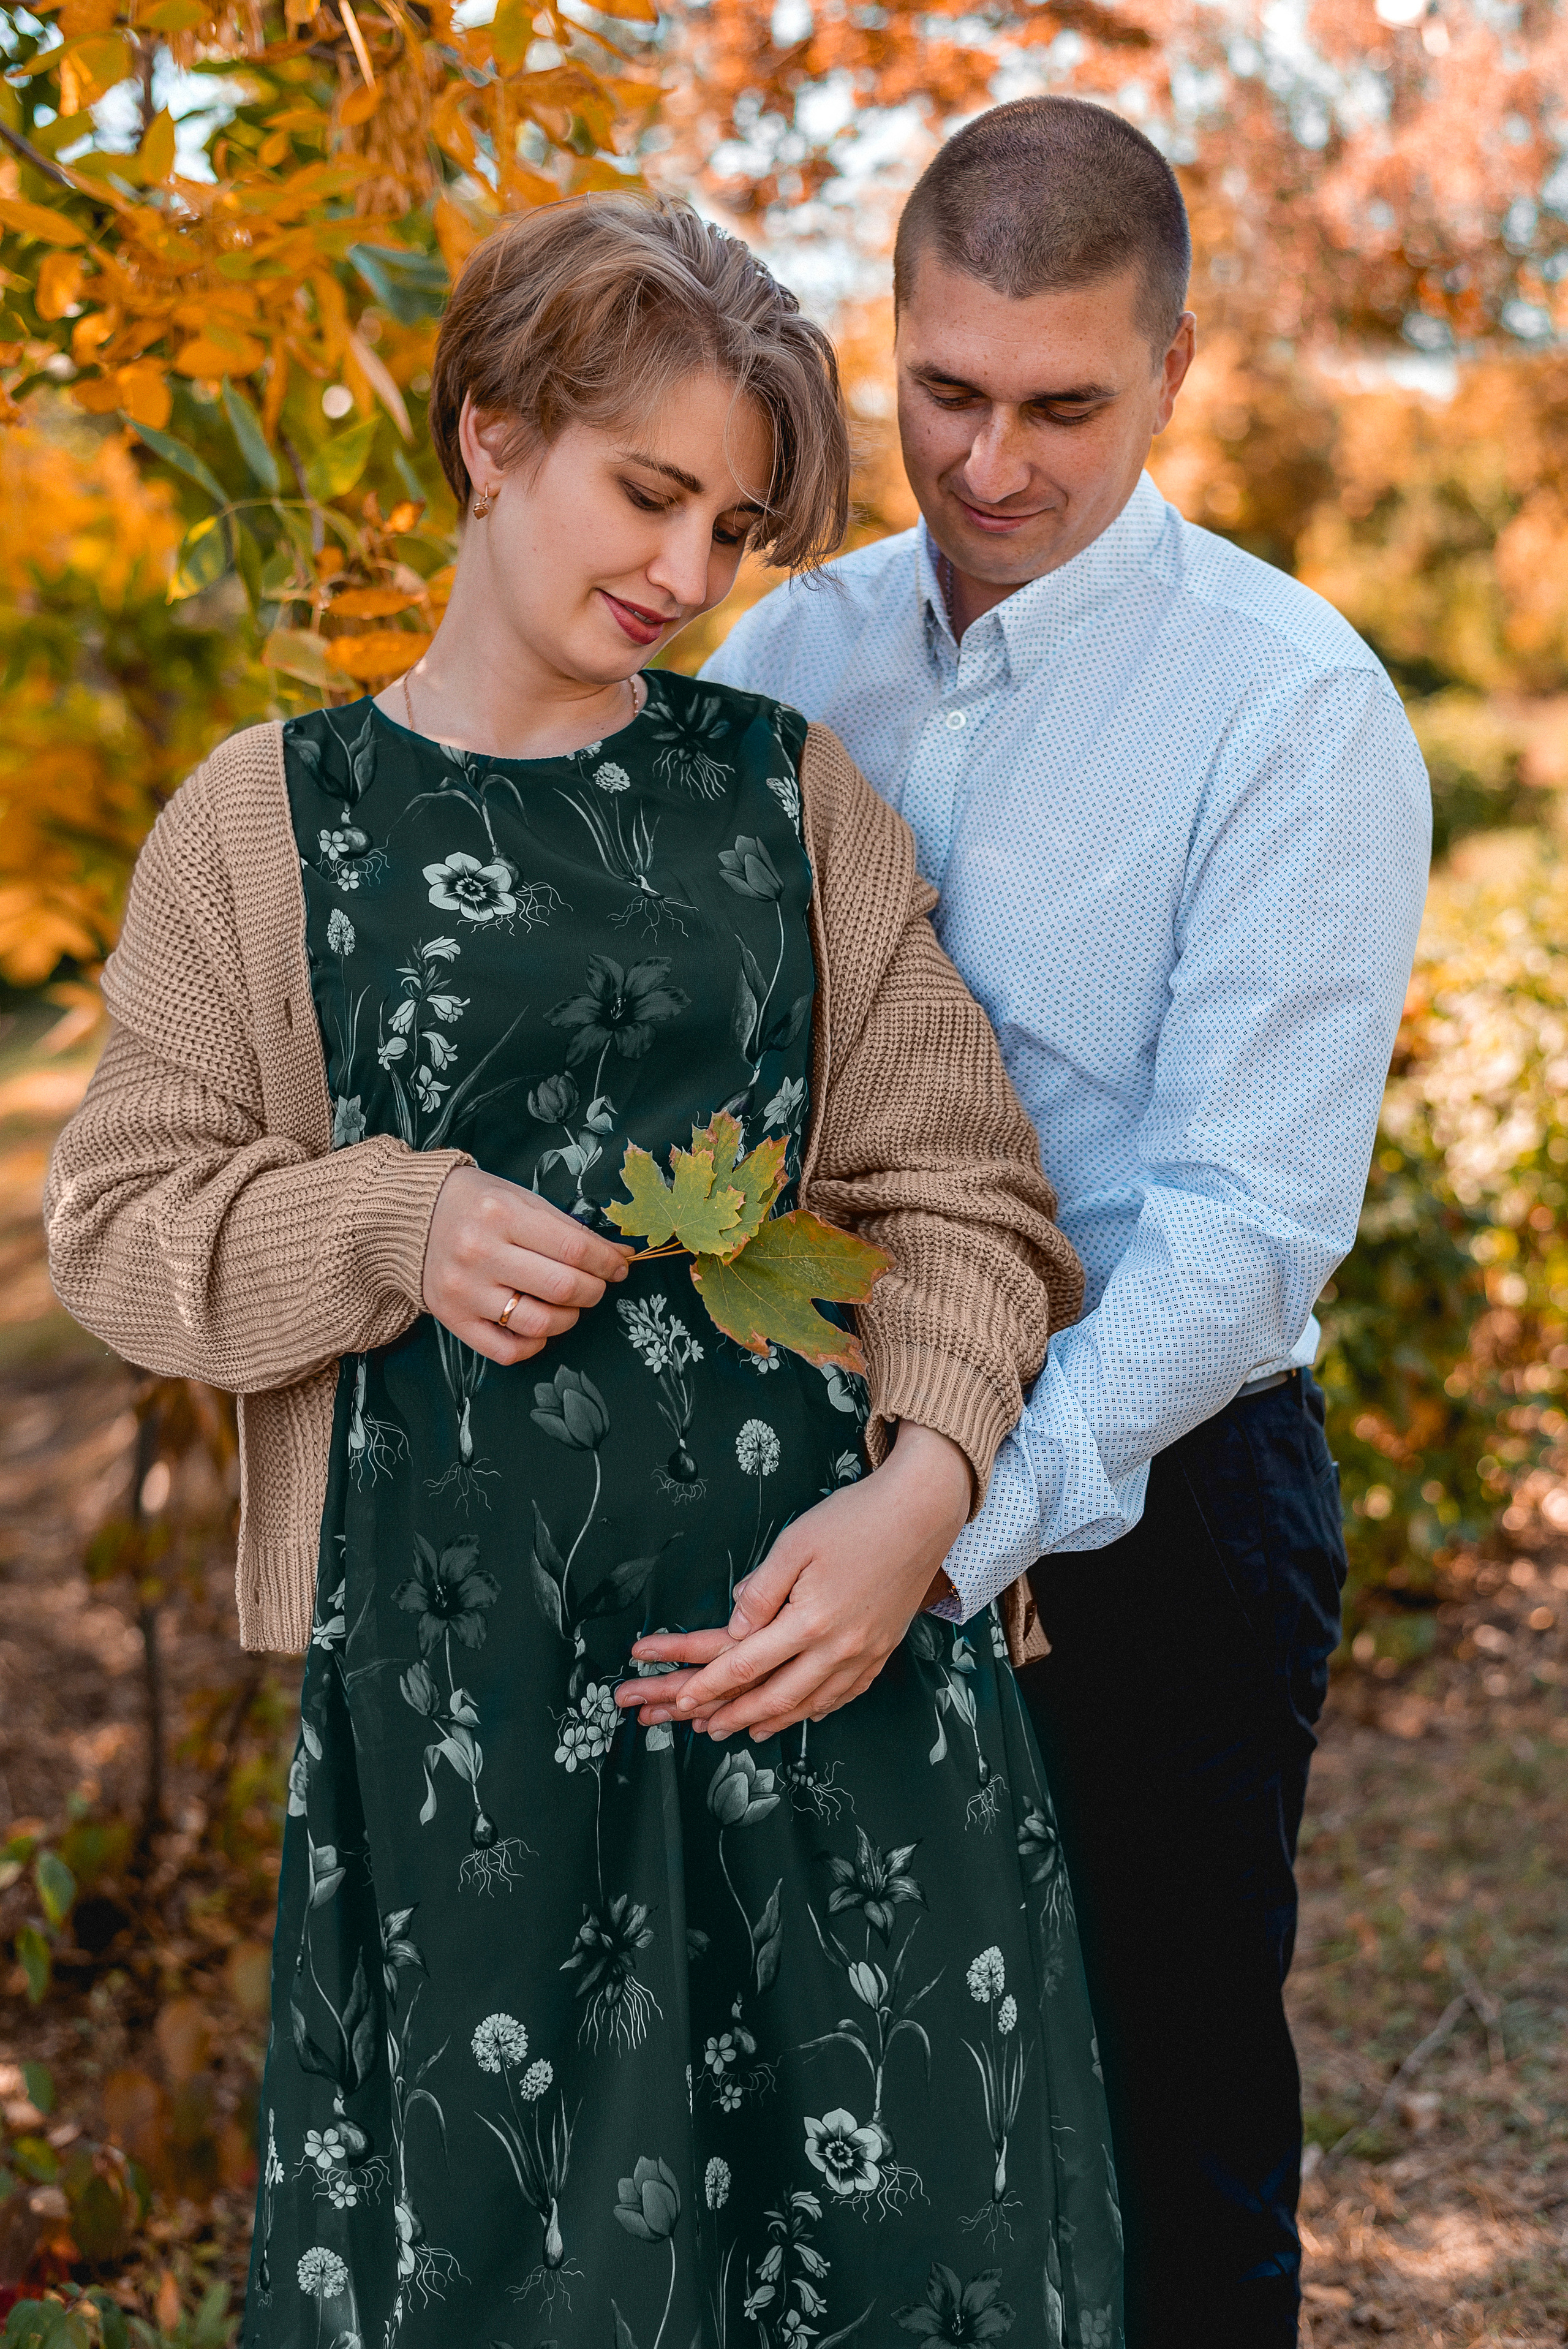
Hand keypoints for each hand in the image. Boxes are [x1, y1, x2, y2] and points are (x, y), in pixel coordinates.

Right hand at [423, 1164, 630, 1363]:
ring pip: (539, 1324)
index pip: (574, 1249)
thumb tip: (618, 1256)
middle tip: (596, 1285)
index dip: (607, 1262)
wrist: (409, 1218)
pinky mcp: (453, 1319)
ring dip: (569, 1319)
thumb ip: (568, 1229)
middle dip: (594, 1291)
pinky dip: (535, 1344)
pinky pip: (507, 1351)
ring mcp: (464, 1290)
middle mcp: (479, 1252)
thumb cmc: (476, 1205)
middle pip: (562, 1287)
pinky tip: (540, 1327)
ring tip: (569, 1305)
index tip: (620, 1267)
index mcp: (501, 1214)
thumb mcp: (521, 1199)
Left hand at [614, 1423, 971, 1741]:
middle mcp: (840, 1648)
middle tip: (705, 1729)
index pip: (747, 1664)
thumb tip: (735, 1629)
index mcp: (810, 1621)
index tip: (682, 1700)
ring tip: (746, 1730)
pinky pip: (846, 1695)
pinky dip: (819, 1710)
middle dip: (736, 1716)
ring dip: (775, 1721)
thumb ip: (761, 1590)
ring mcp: (866, 1654)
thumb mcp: (796, 1543)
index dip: (710, 1685)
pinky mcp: (883, 1650)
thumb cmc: (856, 1518)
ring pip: (814, 1704)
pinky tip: (805, 1712)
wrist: (923, 1512)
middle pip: (778, 1696)